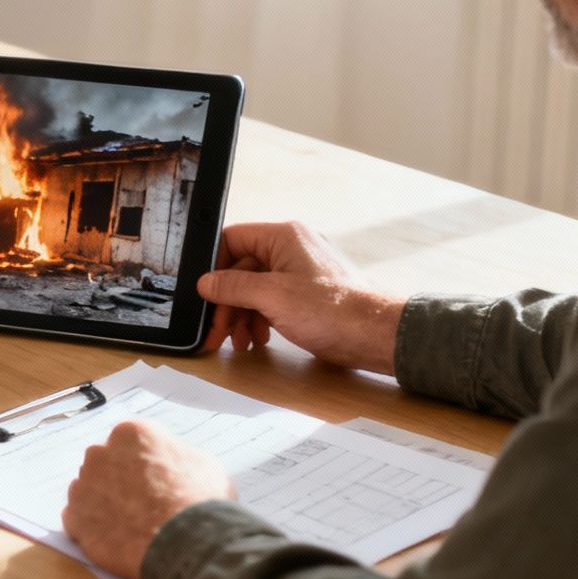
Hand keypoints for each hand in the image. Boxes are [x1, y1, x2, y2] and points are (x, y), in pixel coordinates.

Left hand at [64, 420, 235, 578]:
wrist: (187, 543)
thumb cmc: (200, 501)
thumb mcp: (201, 463)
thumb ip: (175, 456)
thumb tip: (171, 463)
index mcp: (131, 433)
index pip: (128, 442)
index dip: (141, 464)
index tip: (151, 479)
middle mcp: (100, 453)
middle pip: (103, 463)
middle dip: (116, 481)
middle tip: (139, 503)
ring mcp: (83, 486)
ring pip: (87, 491)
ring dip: (102, 504)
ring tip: (127, 525)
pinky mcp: (74, 519)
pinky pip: (76, 519)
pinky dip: (91, 529)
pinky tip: (114, 539)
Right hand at [196, 221, 405, 371]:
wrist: (374, 335)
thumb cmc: (333, 310)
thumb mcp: (272, 297)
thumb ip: (233, 287)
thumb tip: (205, 283)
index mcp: (283, 237)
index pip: (233, 240)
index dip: (214, 267)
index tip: (204, 294)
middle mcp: (291, 249)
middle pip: (241, 270)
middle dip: (227, 303)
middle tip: (215, 331)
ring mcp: (300, 272)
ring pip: (256, 289)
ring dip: (242, 316)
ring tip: (238, 342)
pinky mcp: (307, 295)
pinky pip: (272, 302)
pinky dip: (260, 320)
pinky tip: (257, 339)